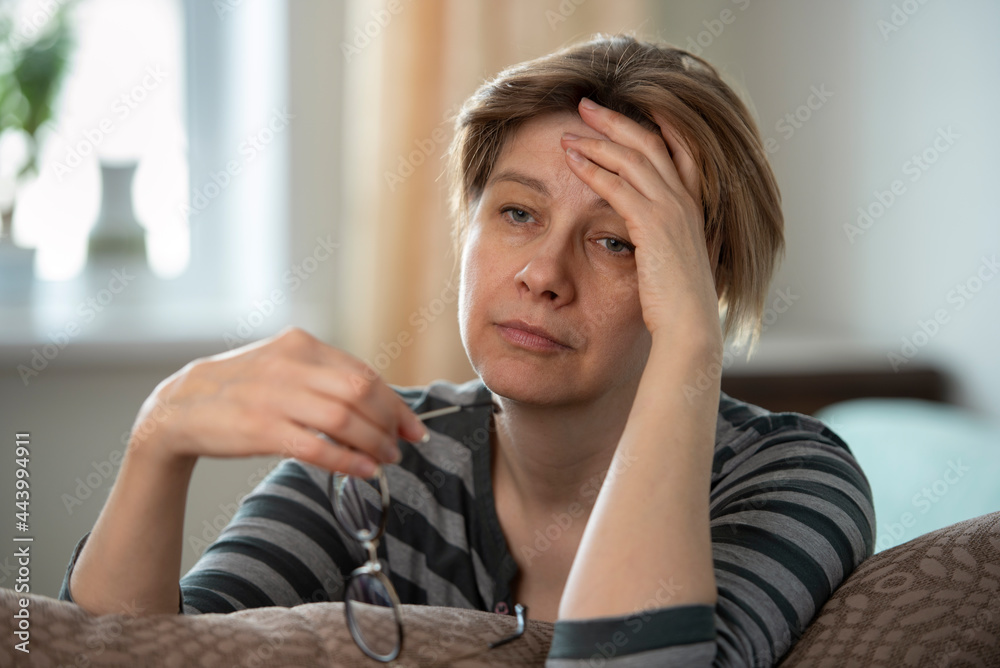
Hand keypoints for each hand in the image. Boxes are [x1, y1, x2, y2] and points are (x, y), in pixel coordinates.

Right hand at [129, 327, 427, 476]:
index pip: (364, 373)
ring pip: (344, 419)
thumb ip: (325, 377)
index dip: (395, 403)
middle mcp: (290, 365)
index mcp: (300, 345)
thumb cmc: (241, 390)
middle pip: (361, 392)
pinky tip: (363, 470)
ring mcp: (274, 396)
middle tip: (401, 446)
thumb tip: (378, 403)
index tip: (414, 426)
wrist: (179, 406)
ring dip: (374, 443)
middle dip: (389, 423)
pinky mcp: (260, 428)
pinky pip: (317, 446)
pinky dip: (348, 460)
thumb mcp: (283, 366)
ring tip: (385, 460)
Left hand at [560, 97, 720, 346]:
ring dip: (597, 140)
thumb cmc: (677, 305)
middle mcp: (686, 201)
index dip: (654, 124)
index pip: (678, 151)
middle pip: (650, 142)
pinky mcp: (653, 226)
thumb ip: (662, 243)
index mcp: (693, 207)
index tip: (627, 108)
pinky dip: (593, 169)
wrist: (690, 328)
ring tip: (568, 130)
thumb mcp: (671, 263)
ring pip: (632, 158)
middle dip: (616, 120)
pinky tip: (572, 160)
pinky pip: (619, 186)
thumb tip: (648, 243)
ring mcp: (672, 211)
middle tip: (585, 104)